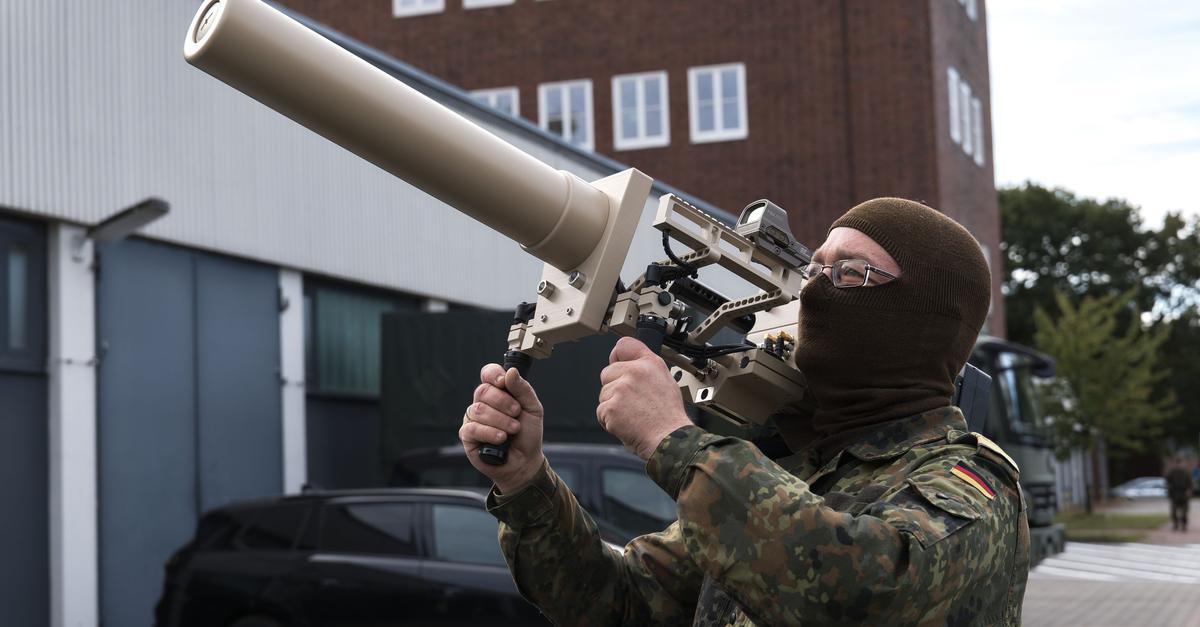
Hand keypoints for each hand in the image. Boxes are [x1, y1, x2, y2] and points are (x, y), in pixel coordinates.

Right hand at [459, 364, 545, 492]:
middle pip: (483, 391)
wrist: (525, 461)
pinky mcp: (467, 436)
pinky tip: (501, 438)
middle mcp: (483, 403)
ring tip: (513, 430)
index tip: (503, 382)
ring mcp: (473, 419)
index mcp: (498, 393)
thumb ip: (523, 389)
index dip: (493, 374)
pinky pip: (473, 428)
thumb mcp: (533, 409)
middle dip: (503, 402)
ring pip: (479, 409)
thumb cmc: (527, 434)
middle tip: (516, 414)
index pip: (488, 373)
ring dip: (500, 420)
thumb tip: (510, 372)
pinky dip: (490, 433)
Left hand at [597, 337, 691, 459]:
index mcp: (650, 363)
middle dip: (614, 388)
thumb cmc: (669, 417)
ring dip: (612, 406)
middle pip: (607, 373)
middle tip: (632, 403)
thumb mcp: (666, 381)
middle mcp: (635, 371)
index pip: (624, 345)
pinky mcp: (611, 406)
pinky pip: (601, 411)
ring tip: (633, 415)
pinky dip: (610, 421)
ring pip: (603, 394)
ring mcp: (621, 388)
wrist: (669, 439)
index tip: (617, 363)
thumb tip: (629, 365)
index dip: (617, 356)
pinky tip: (627, 424)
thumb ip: (646, 369)